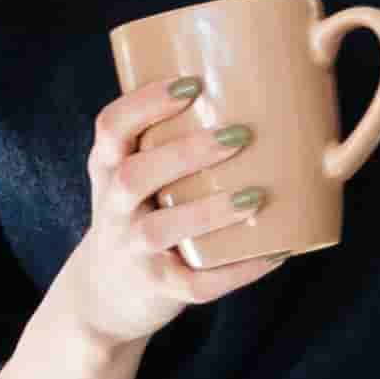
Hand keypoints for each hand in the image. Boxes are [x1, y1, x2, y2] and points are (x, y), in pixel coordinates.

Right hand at [40, 77, 293, 350]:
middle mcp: (113, 208)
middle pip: (133, 176)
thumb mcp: (132, 177)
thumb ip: (168, 141)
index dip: (145, 103)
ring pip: (159, 231)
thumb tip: (257, 93)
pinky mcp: (158, 289)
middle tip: (238, 135)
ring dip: (208, 212)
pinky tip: (275, 252)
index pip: (111, 127)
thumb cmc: (137, 215)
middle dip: (184, 154)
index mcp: (108, 169)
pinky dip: (237, 270)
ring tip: (255, 195)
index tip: (190, 84)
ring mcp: (132, 251)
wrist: (104, 294)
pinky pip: (196, 283)